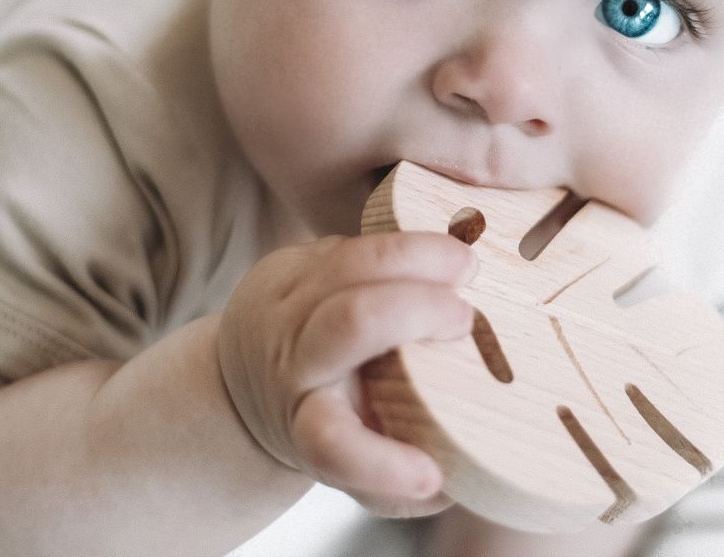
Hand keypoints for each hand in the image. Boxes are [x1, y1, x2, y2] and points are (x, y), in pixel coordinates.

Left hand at [216, 232, 477, 517]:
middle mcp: (288, 363)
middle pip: (349, 324)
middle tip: (467, 318)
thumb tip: (478, 476)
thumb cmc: (321, 421)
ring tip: (465, 265)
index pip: (331, 446)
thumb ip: (403, 480)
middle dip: (417, 311)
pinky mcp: (287, 262)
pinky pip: (351, 242)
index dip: (379, 465)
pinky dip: (402, 244)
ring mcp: (283, 303)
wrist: (245, 376)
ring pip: (349, 264)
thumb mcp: (349, 465)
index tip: (432, 478)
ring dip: (416, 256)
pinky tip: (435, 253)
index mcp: (304, 424)